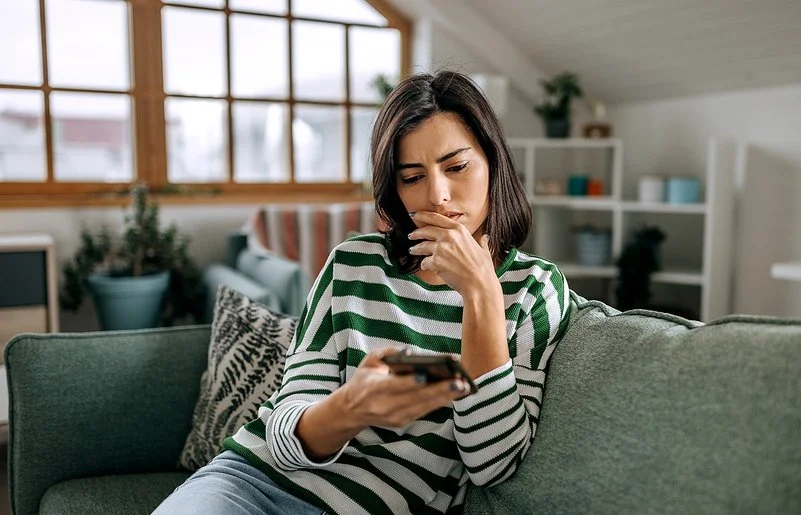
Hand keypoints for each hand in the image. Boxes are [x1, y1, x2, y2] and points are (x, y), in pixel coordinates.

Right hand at [339, 347, 470, 427]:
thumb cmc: (364, 380)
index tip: (426, 375)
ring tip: (463, 387)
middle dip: (439, 391)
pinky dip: (439, 402)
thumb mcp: (369, 361)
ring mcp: (394, 417)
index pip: (394, 386)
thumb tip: (410, 351)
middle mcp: (384, 406)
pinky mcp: (402, 422)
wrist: (351, 410)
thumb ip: (388, 353)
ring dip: (445, 398)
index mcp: (373, 389)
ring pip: (424, 407)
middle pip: (416, 398)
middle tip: (459, 382)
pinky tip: (454, 394)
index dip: (411, 382)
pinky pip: (424, 411)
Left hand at [407, 211, 496, 295]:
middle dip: (416, 233)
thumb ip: (481, 242)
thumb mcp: (483, 250)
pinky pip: (424, 262)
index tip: (416, 215)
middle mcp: (449, 236)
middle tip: (411, 235)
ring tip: (413, 250)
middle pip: (425, 230)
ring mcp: (441, 248)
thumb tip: (484, 238)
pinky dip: (424, 265)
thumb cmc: (482, 269)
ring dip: (415, 249)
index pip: (437, 217)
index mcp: (459, 230)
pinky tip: (426, 266)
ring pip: (421, 246)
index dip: (424, 215)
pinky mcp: (436, 261)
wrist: (479, 283)